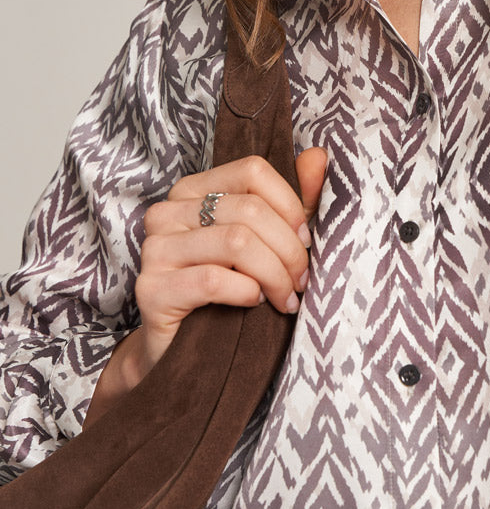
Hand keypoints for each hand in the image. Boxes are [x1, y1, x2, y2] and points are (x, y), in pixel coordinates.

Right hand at [132, 147, 327, 376]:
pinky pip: (214, 280)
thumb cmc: (230, 290)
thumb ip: (293, 199)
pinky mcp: (151, 289)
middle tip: (301, 280)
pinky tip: (256, 303)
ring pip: (237, 242)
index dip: (289, 204)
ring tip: (286, 297)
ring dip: (274, 274)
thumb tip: (319, 156)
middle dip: (288, 249)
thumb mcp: (267, 241)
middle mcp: (168, 211)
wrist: (183, 353)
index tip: (305, 238)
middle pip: (249, 210)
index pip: (252, 171)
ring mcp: (155, 249)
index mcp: (193, 189)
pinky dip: (247, 292)